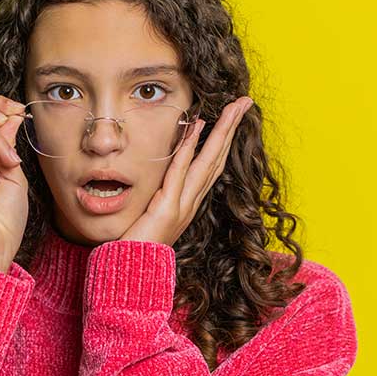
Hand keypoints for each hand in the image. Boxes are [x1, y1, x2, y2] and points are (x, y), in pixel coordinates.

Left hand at [119, 95, 254, 245]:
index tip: (233, 115)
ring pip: (206, 162)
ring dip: (221, 132)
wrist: (131, 273)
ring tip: (232, 107)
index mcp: (189, 203)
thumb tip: (160, 178)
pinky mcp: (167, 210)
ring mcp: (182, 206)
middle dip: (231, 128)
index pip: (211, 164)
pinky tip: (197, 126)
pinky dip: (188, 149)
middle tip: (245, 101)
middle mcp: (191, 203)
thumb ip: (159, 196)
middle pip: (217, 158)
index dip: (224, 139)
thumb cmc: (137, 247)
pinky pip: (179, 173)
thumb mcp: (151, 216)